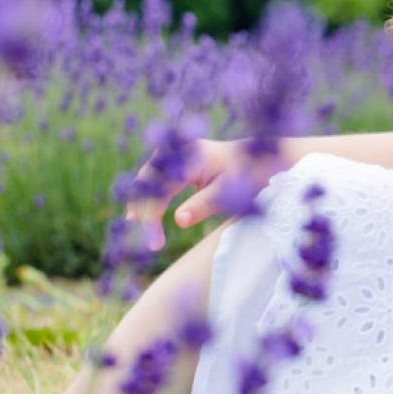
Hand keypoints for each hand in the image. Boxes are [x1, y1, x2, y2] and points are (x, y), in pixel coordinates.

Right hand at [122, 139, 291, 248]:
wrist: (258, 158)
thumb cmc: (246, 176)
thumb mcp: (228, 192)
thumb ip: (203, 205)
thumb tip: (179, 221)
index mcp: (191, 156)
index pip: (161, 189)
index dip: (152, 216)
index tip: (155, 243)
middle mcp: (178, 150)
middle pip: (148, 182)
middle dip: (144, 211)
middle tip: (151, 243)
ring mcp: (176, 152)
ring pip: (147, 178)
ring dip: (140, 202)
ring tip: (134, 225)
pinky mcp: (176, 159)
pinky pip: (154, 176)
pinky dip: (146, 194)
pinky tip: (137, 212)